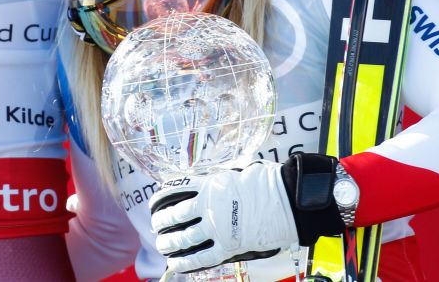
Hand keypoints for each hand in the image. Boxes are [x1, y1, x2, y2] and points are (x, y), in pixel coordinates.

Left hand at [149, 162, 297, 273]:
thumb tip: (204, 186)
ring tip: (162, 245)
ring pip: (184, 238)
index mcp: (207, 186)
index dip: (161, 199)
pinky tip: (176, 264)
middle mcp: (208, 207)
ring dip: (169, 243)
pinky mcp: (227, 246)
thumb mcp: (232, 175)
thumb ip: (214, 183)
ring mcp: (216, 228)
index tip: (154, 203)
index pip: (175, 190)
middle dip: (161, 222)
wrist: (284, 200)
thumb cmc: (264, 184)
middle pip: (175, 216)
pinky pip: (201, 258)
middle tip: (156, 226)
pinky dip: (186, 262)